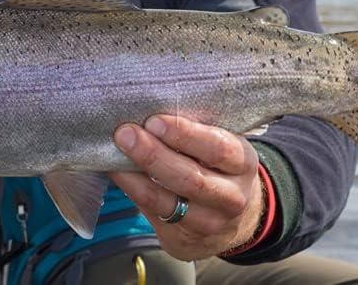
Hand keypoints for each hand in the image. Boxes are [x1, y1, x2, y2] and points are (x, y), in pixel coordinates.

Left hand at [111, 114, 263, 260]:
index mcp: (243, 164)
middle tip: (126, 134)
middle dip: (153, 155)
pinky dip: (134, 193)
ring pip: (168, 202)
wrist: (236, 222)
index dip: (184, 135)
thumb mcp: (225, 149)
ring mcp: (209, 224)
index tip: (154, 121)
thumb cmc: (222, 170)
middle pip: (190, 179)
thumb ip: (199, 136)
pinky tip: (120, 176)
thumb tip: (153, 116)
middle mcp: (231, 198)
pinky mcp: (184, 242)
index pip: (217, 148)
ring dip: (136, 178)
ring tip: (114, 157)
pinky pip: (154, 216)